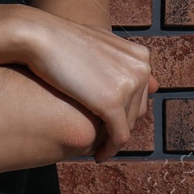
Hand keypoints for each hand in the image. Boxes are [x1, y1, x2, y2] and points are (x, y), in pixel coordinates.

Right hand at [23, 16, 155, 160]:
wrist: (38, 37)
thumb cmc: (61, 42)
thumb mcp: (98, 47)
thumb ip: (123, 65)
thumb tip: (155, 85)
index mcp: (140, 56)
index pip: (139, 94)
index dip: (123, 111)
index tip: (106, 122)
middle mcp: (141, 69)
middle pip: (136, 111)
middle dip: (119, 125)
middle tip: (101, 138)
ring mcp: (129, 85)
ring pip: (127, 126)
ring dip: (112, 140)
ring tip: (96, 148)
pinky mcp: (112, 103)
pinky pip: (118, 136)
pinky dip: (109, 149)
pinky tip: (96, 156)